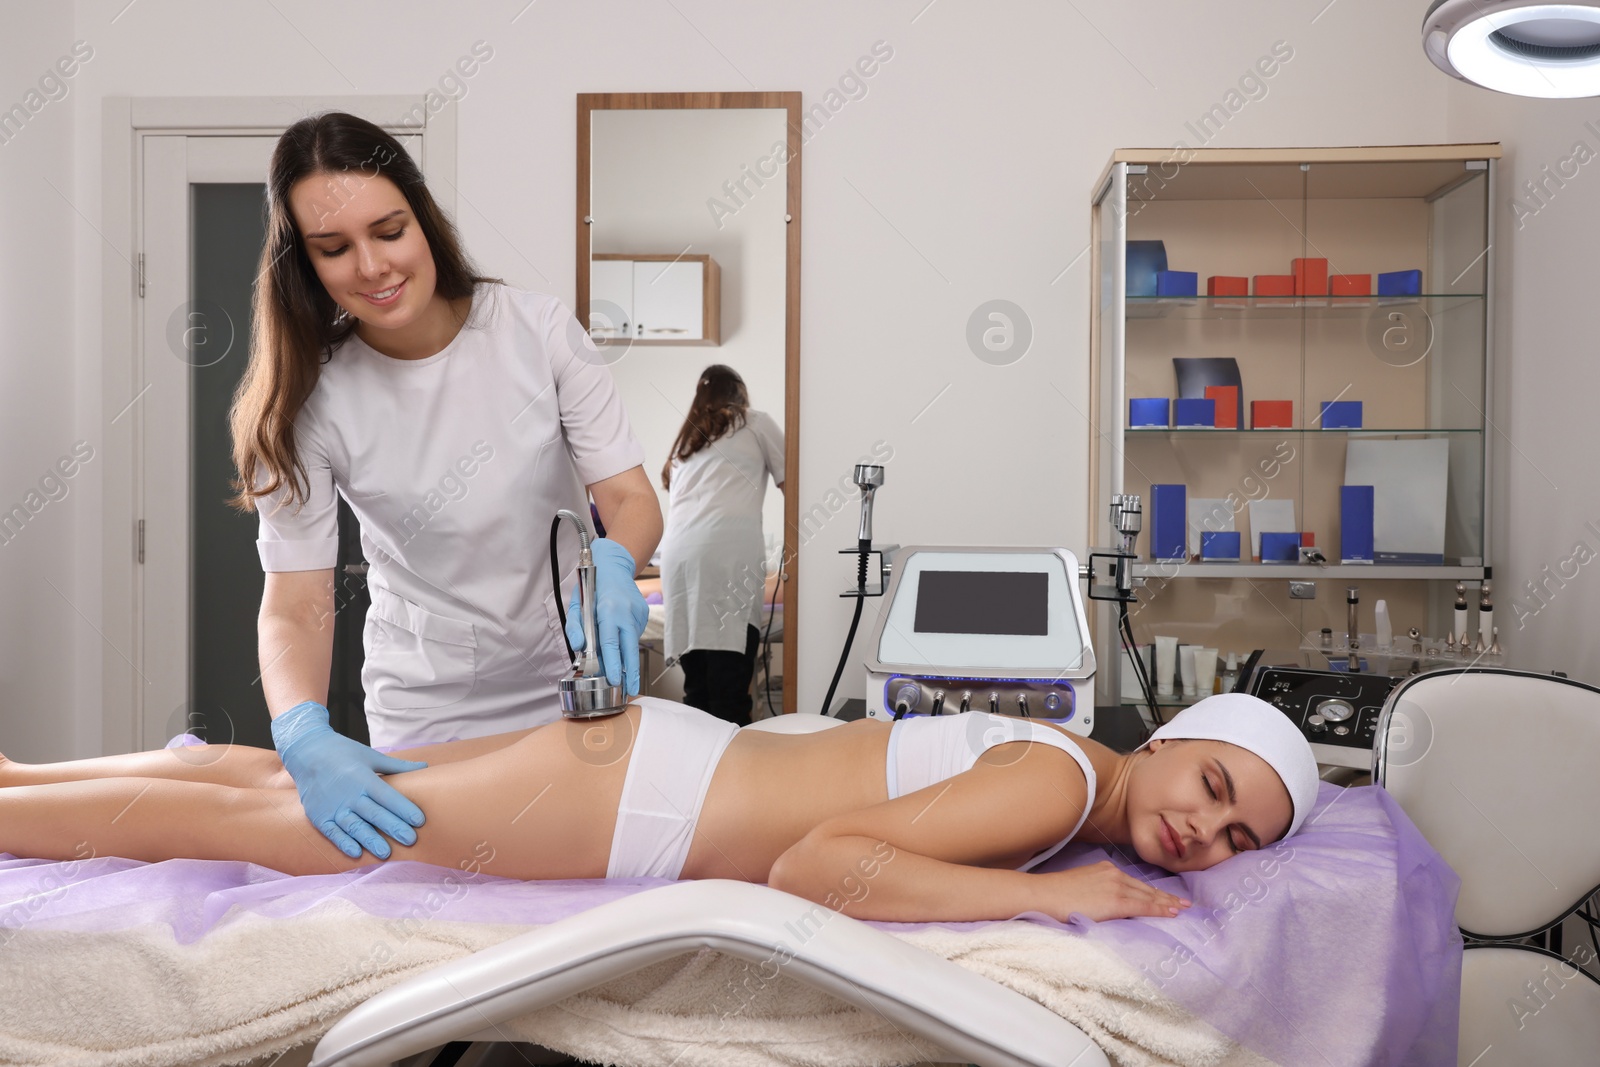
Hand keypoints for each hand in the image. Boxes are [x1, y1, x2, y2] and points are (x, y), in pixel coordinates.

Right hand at [271, 701, 428, 860]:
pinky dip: (344, 843)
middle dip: (393, 828)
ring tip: (386, 854)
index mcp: (363, 778)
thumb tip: (425, 767)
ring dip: (370, 840)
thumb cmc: (344, 753)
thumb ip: (397, 766)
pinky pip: (332, 832)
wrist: (306, 752)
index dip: (404, 809)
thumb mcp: (371, 756)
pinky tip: (357, 853)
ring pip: (354, 826)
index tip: (420, 821)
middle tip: (411, 840)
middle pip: (374, 814)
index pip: (387, 796)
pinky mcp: (319, 815)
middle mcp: (348, 794)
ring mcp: (332, 806)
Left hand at [565, 537, 647, 694]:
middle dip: (631, 672)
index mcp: (609, 610)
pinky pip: (634, 634)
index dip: (614, 663)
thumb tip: (580, 649)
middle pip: (630, 649)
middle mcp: (627, 612)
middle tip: (632, 690)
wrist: (613, 563)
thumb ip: (575, 627)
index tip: (615, 680)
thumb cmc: (592, 585)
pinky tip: (619, 635)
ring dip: (624, 655)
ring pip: (632, 642)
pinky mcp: (643, 613)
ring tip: (619, 666)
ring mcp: (638, 613)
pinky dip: (626, 640)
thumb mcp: (576, 604)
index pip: (611, 643)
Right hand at [1032, 860, 1191, 921]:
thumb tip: (1105, 904)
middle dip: (1166, 896)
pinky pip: (1144, 906)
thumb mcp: (1080, 886)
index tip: (1167, 896)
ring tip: (1182, 909)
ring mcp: (1116, 886)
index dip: (1153, 891)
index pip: (1135, 882)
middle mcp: (1114, 873)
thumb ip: (1097, 891)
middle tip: (1184, 903)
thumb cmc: (1055, 895)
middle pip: (1146, 888)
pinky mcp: (1115, 900)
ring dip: (1167, 903)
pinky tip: (1172, 913)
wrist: (1043, 895)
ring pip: (1148, 896)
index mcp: (1105, 869)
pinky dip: (1160, 909)